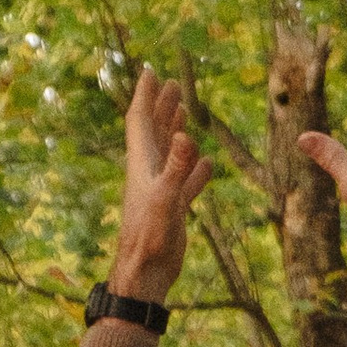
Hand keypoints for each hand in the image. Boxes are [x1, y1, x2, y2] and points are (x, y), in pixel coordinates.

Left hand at [110, 66, 211, 302]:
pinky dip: (194, 170)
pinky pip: (184, 182)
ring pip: (168, 153)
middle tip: (171, 84)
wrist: (145, 274)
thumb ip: (177, 169)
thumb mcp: (167, 200)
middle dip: (161, 107)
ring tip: (183, 113)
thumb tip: (185, 135)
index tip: (150, 72)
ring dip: (175, 132)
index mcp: (143, 165)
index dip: (145, 96)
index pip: (141, 122)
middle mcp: (149, 173)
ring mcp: (160, 190)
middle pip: (154, 132)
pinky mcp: (172, 209)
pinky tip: (205, 164)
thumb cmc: (150, 239)